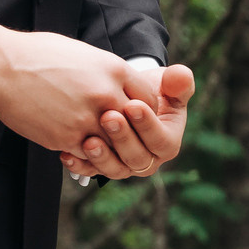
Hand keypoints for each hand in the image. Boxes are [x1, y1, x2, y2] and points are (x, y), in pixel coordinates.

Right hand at [0, 21, 172, 158]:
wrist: (1, 67)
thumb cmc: (38, 55)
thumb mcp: (83, 54)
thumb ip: (107, 73)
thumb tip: (121, 87)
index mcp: (114, 69)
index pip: (148, 99)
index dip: (142, 110)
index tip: (133, 114)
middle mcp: (106, 95)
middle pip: (135, 126)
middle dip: (130, 131)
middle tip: (121, 135)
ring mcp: (87, 119)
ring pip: (113, 145)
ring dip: (107, 146)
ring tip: (97, 142)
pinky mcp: (68, 138)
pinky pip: (88, 156)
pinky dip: (85, 154)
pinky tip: (75, 146)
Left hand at [60, 61, 193, 179]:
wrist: (126, 97)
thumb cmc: (150, 90)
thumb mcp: (166, 83)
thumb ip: (178, 82)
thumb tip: (181, 76)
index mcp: (168, 143)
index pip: (161, 140)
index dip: (148, 125)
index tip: (133, 104)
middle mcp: (148, 160)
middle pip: (138, 158)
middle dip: (123, 138)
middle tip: (108, 117)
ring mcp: (125, 166)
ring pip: (116, 169)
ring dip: (102, 157)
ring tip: (89, 140)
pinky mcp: (103, 167)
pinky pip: (91, 171)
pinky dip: (79, 165)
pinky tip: (67, 153)